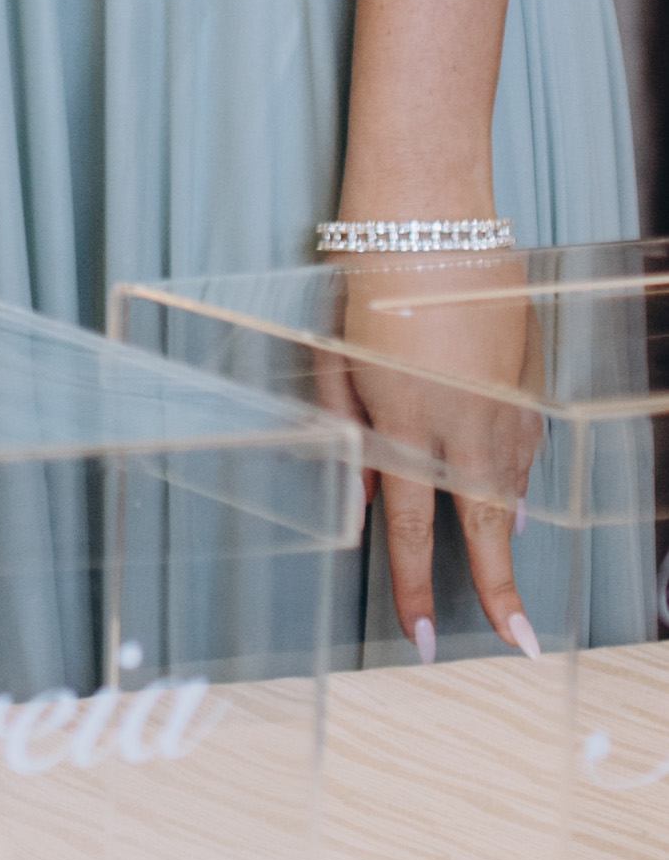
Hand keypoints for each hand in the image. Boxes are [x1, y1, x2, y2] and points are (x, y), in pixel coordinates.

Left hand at [318, 251, 543, 660]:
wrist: (428, 217)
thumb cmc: (364, 283)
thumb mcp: (333, 360)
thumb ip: (347, 433)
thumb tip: (371, 495)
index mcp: (406, 423)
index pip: (414, 528)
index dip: (416, 588)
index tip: (422, 637)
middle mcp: (464, 422)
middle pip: (487, 526)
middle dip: (501, 591)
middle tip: (520, 642)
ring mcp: (504, 400)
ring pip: (511, 484)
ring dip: (504, 526)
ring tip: (501, 571)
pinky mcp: (526, 376)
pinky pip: (525, 444)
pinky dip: (516, 473)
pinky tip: (511, 494)